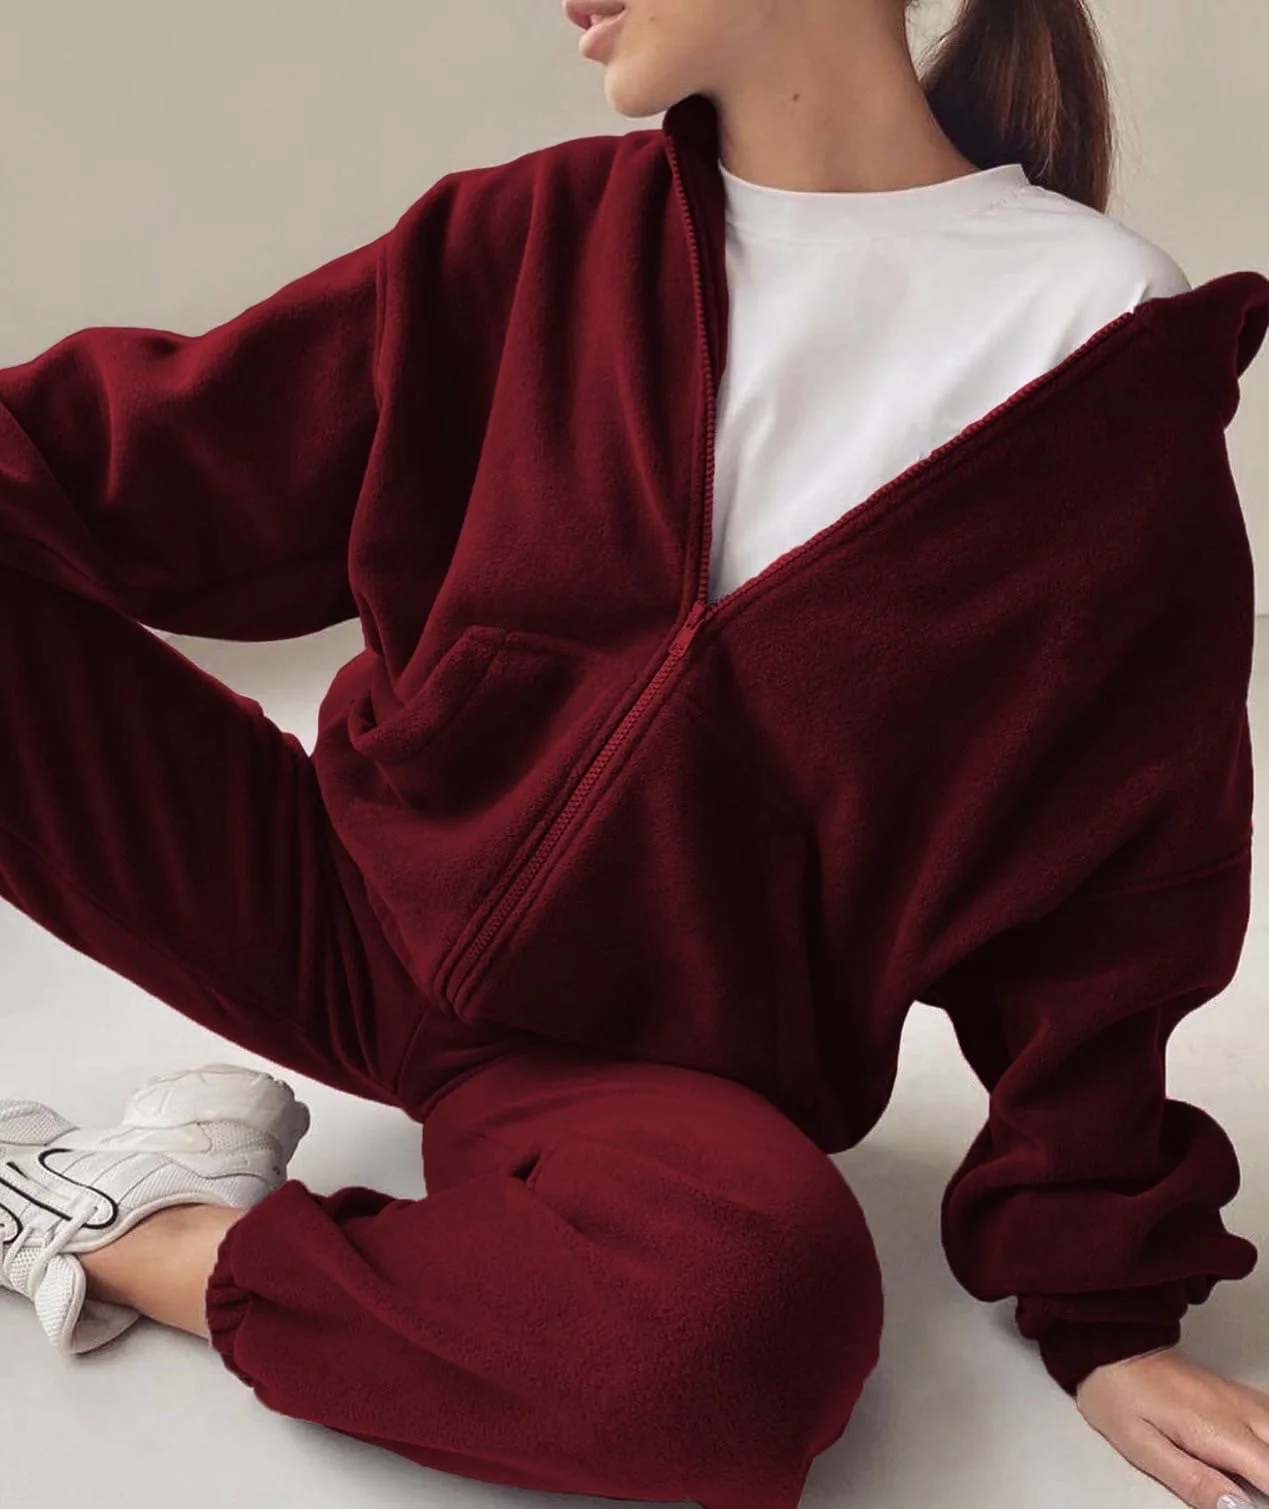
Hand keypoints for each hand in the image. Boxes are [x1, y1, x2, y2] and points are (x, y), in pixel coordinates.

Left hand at [1075, 1344, 1268, 1508]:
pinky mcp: (1231, 1391)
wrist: (1108, 1344)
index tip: (1256, 1502)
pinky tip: (1262, 1449)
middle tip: (1258, 1491)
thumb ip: (1194, 1481)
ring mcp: (1237, 1397)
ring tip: (1258, 1476)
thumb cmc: (1117, 1395)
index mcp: (1218, 1430)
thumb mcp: (1144, 1446)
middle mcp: (1237, 1411)